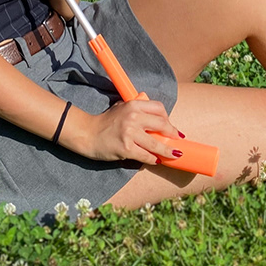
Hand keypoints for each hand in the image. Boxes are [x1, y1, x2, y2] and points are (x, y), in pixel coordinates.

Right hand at [67, 94, 183, 164]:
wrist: (87, 134)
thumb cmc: (106, 121)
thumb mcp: (121, 107)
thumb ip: (138, 109)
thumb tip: (157, 117)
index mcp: (133, 105)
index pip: (159, 108)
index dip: (168, 118)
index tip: (171, 126)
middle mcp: (133, 117)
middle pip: (162, 125)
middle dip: (173, 134)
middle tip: (177, 140)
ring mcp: (130, 133)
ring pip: (157, 144)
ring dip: (168, 151)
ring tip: (175, 154)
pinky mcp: (126, 148)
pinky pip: (146, 156)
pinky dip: (153, 159)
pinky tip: (156, 160)